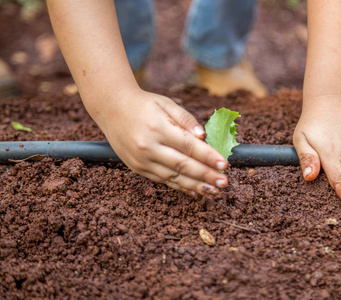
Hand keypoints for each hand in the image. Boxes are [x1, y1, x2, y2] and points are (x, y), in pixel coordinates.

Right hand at [95, 87, 228, 197]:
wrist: (111, 108)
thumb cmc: (144, 104)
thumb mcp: (166, 104)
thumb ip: (186, 119)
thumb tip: (204, 136)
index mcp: (157, 128)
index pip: (188, 146)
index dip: (208, 156)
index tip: (225, 164)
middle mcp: (148, 147)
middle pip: (182, 165)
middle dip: (206, 175)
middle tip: (224, 183)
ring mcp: (141, 160)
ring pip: (173, 177)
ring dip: (195, 186)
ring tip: (214, 192)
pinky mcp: (138, 168)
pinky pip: (163, 180)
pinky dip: (180, 187)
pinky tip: (195, 191)